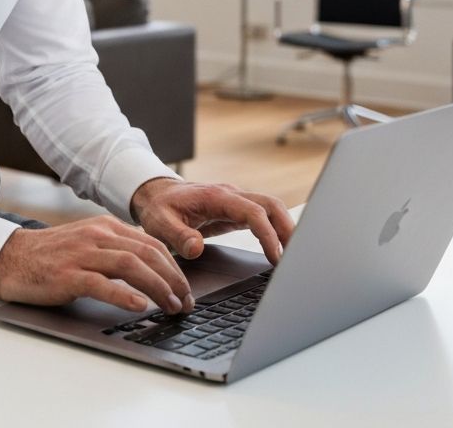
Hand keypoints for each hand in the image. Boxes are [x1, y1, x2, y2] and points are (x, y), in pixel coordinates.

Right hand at [0, 215, 194, 314]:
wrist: (12, 258)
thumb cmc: (52, 256)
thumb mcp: (88, 243)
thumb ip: (115, 250)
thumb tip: (152, 271)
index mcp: (105, 226)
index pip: (151, 243)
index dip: (174, 267)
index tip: (185, 289)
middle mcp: (96, 235)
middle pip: (147, 253)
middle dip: (172, 279)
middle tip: (185, 302)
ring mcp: (82, 254)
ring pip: (130, 265)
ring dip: (157, 287)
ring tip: (170, 306)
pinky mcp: (67, 275)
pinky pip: (101, 283)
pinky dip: (124, 294)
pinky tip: (139, 305)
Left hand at [130, 178, 292, 265]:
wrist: (155, 194)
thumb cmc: (159, 207)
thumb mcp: (160, 223)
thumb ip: (178, 236)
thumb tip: (197, 247)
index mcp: (215, 196)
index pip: (252, 211)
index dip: (267, 233)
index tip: (276, 257)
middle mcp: (230, 195)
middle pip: (271, 205)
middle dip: (288, 229)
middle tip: (297, 259)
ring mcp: (235, 201)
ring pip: (271, 209)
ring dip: (286, 229)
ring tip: (294, 258)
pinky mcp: (236, 211)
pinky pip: (263, 217)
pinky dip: (276, 231)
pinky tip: (281, 250)